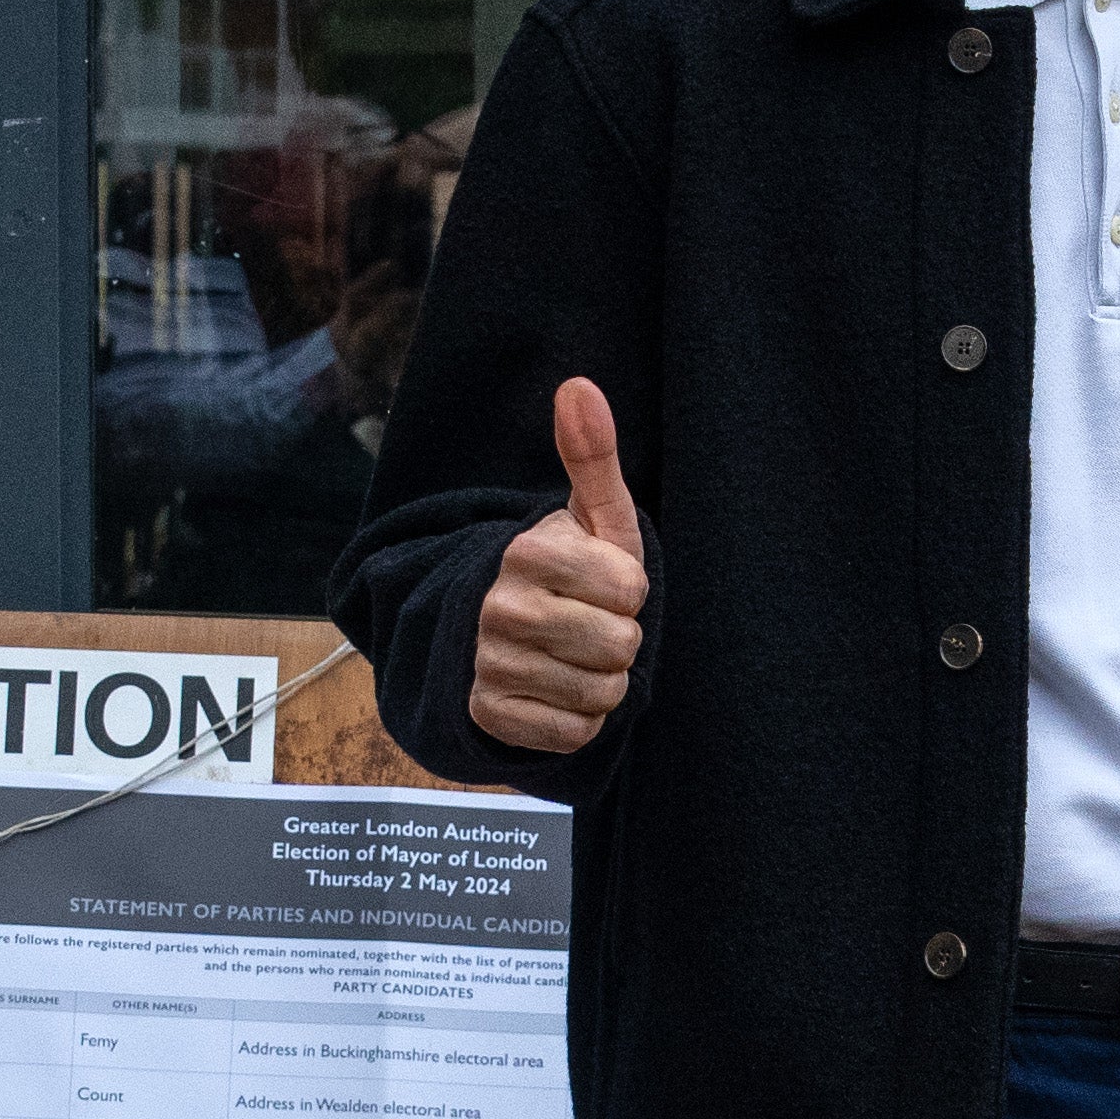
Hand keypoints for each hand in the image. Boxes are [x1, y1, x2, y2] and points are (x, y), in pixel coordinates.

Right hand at [462, 377, 647, 758]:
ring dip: (601, 684)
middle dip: (619, 642)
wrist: (506, 636)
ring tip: (574, 658)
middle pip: (619, 646)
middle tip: (589, 625)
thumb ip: (593, 455)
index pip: (630, 590)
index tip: (605, 586)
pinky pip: (574, 733)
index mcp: (528, 551)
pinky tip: (556, 692)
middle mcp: (499, 605)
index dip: (630, 593)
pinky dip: (578, 720)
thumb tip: (578, 385)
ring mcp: (489, 661)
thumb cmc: (572, 572)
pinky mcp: (490, 713)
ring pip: (600, 694)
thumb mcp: (592, 517)